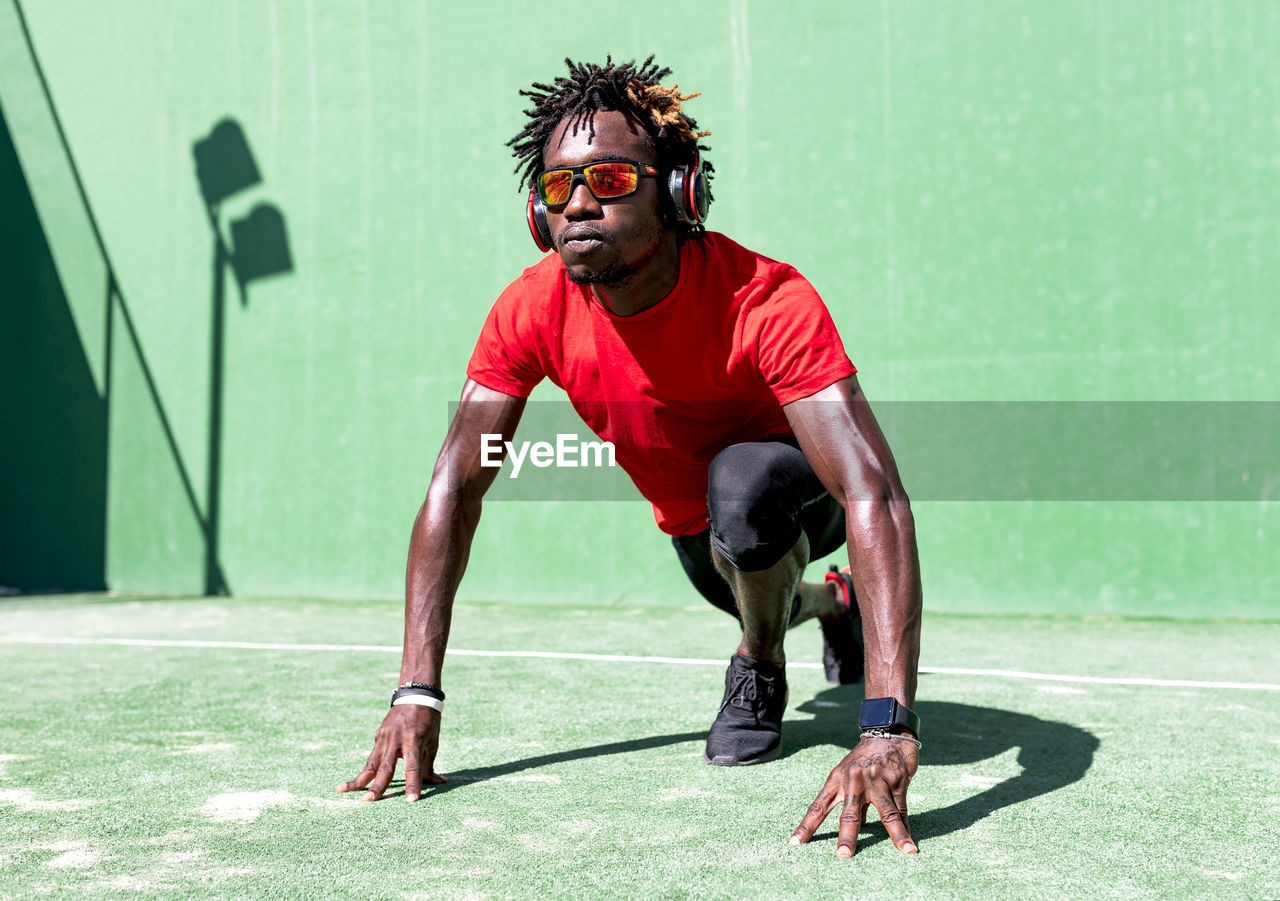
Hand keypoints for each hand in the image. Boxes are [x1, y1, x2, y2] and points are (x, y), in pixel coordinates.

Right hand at [336, 705, 445, 801]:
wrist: (416, 695)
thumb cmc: (428, 721)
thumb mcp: (433, 741)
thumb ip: (429, 764)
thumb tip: (439, 784)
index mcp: (414, 739)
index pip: (413, 767)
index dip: (413, 784)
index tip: (411, 801)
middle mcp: (396, 739)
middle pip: (386, 767)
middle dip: (377, 786)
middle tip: (368, 801)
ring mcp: (384, 737)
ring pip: (371, 762)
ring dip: (358, 779)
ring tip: (341, 789)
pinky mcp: (378, 736)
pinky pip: (373, 756)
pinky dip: (367, 770)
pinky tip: (354, 781)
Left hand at [789, 735, 918, 857]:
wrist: (886, 731)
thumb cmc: (864, 758)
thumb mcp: (848, 774)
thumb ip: (849, 801)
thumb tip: (852, 830)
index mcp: (836, 780)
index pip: (818, 807)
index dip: (807, 826)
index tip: (795, 843)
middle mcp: (854, 782)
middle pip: (850, 814)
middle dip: (847, 836)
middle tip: (842, 855)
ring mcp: (877, 782)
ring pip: (886, 813)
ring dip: (896, 834)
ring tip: (904, 850)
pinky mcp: (897, 781)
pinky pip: (902, 808)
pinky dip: (906, 827)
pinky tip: (910, 843)